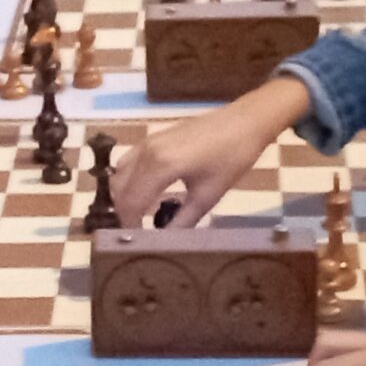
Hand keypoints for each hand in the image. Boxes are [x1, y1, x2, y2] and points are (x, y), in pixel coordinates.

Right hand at [110, 80, 309, 225]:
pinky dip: (130, 180)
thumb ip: (182, 221)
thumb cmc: (232, 158)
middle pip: (120, 190)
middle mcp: (147, 152)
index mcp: (160, 165)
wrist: (245, 122)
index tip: (137, 244)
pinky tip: (148, 193)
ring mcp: (147, 142)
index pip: (131, 203)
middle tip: (140, 233)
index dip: (130, 226)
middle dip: (125, 214)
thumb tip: (164, 242)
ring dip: (125, 197)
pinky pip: (129, 162)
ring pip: (120, 175)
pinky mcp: (152, 138)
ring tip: (142, 215)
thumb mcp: (208, 196)